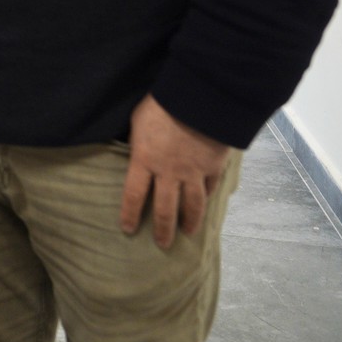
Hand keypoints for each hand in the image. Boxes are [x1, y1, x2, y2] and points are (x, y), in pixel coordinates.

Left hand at [118, 94, 230, 247]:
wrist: (200, 97)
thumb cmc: (162, 103)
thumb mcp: (138, 120)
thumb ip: (137, 141)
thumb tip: (135, 152)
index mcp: (144, 160)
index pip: (133, 195)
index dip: (130, 215)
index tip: (128, 229)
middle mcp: (168, 172)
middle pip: (165, 209)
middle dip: (163, 229)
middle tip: (162, 244)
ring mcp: (193, 172)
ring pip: (192, 205)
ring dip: (190, 221)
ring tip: (188, 233)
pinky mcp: (213, 166)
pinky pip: (210, 187)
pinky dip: (208, 198)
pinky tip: (206, 205)